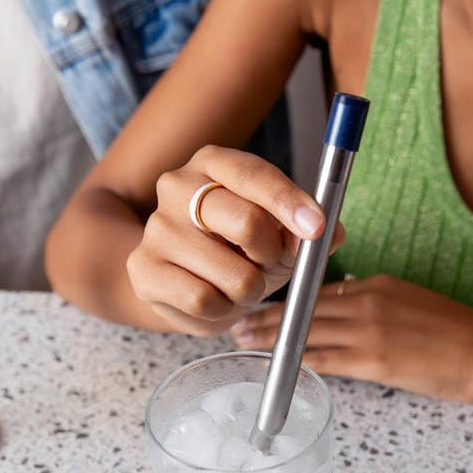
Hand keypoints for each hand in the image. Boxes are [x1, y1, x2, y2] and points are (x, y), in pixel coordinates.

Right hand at [126, 147, 343, 335]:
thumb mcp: (279, 232)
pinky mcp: (144, 270)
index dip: (290, 203)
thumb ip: (308, 229)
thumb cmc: (237, 249)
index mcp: (214, 163)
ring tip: (237, 283)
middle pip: (247, 222)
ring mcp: (157, 228)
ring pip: (234, 274)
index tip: (316, 228)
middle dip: (272, 254)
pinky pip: (204, 301)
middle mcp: (178, 186)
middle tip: (267, 263)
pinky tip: (214, 298)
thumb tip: (328, 233)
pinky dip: (222, 309)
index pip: (255, 176)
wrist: (181, 281)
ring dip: (250, 290)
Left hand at [231, 274, 472, 401]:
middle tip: (240, 325)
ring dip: (272, 341)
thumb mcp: (410, 300)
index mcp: (376, 285)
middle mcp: (366, 302)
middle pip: (304, 309)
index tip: (266, 307)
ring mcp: (367, 331)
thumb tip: (345, 303)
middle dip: (268, 319)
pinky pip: (323, 359)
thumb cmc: (453, 332)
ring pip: (306, 333)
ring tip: (247, 344)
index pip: (320, 291)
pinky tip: (278, 367)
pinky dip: (296, 362)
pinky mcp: (372, 360)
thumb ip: (374, 301)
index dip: (289, 301)